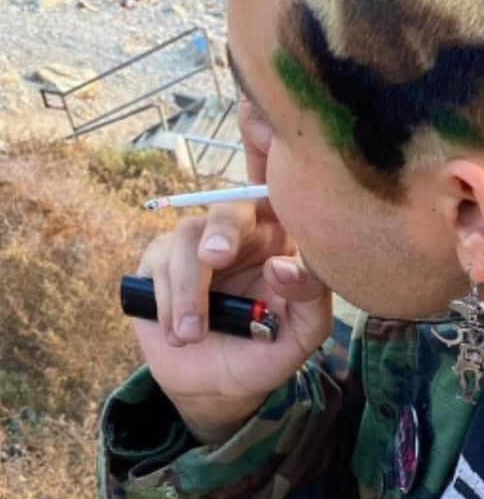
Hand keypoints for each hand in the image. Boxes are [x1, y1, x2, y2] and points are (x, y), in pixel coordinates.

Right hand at [130, 97, 332, 442]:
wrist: (221, 389)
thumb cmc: (269, 348)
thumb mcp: (304, 331)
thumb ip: (310, 297)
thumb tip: (280, 267)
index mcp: (282, 233)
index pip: (277, 180)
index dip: (265, 141)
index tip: (254, 109)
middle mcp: (241, 229)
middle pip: (227, 205)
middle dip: (219, 228)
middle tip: (214, 257)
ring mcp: (197, 242)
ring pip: (186, 237)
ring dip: (187, 289)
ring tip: (194, 333)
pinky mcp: (159, 263)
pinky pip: (158, 265)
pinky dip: (168, 301)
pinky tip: (181, 333)